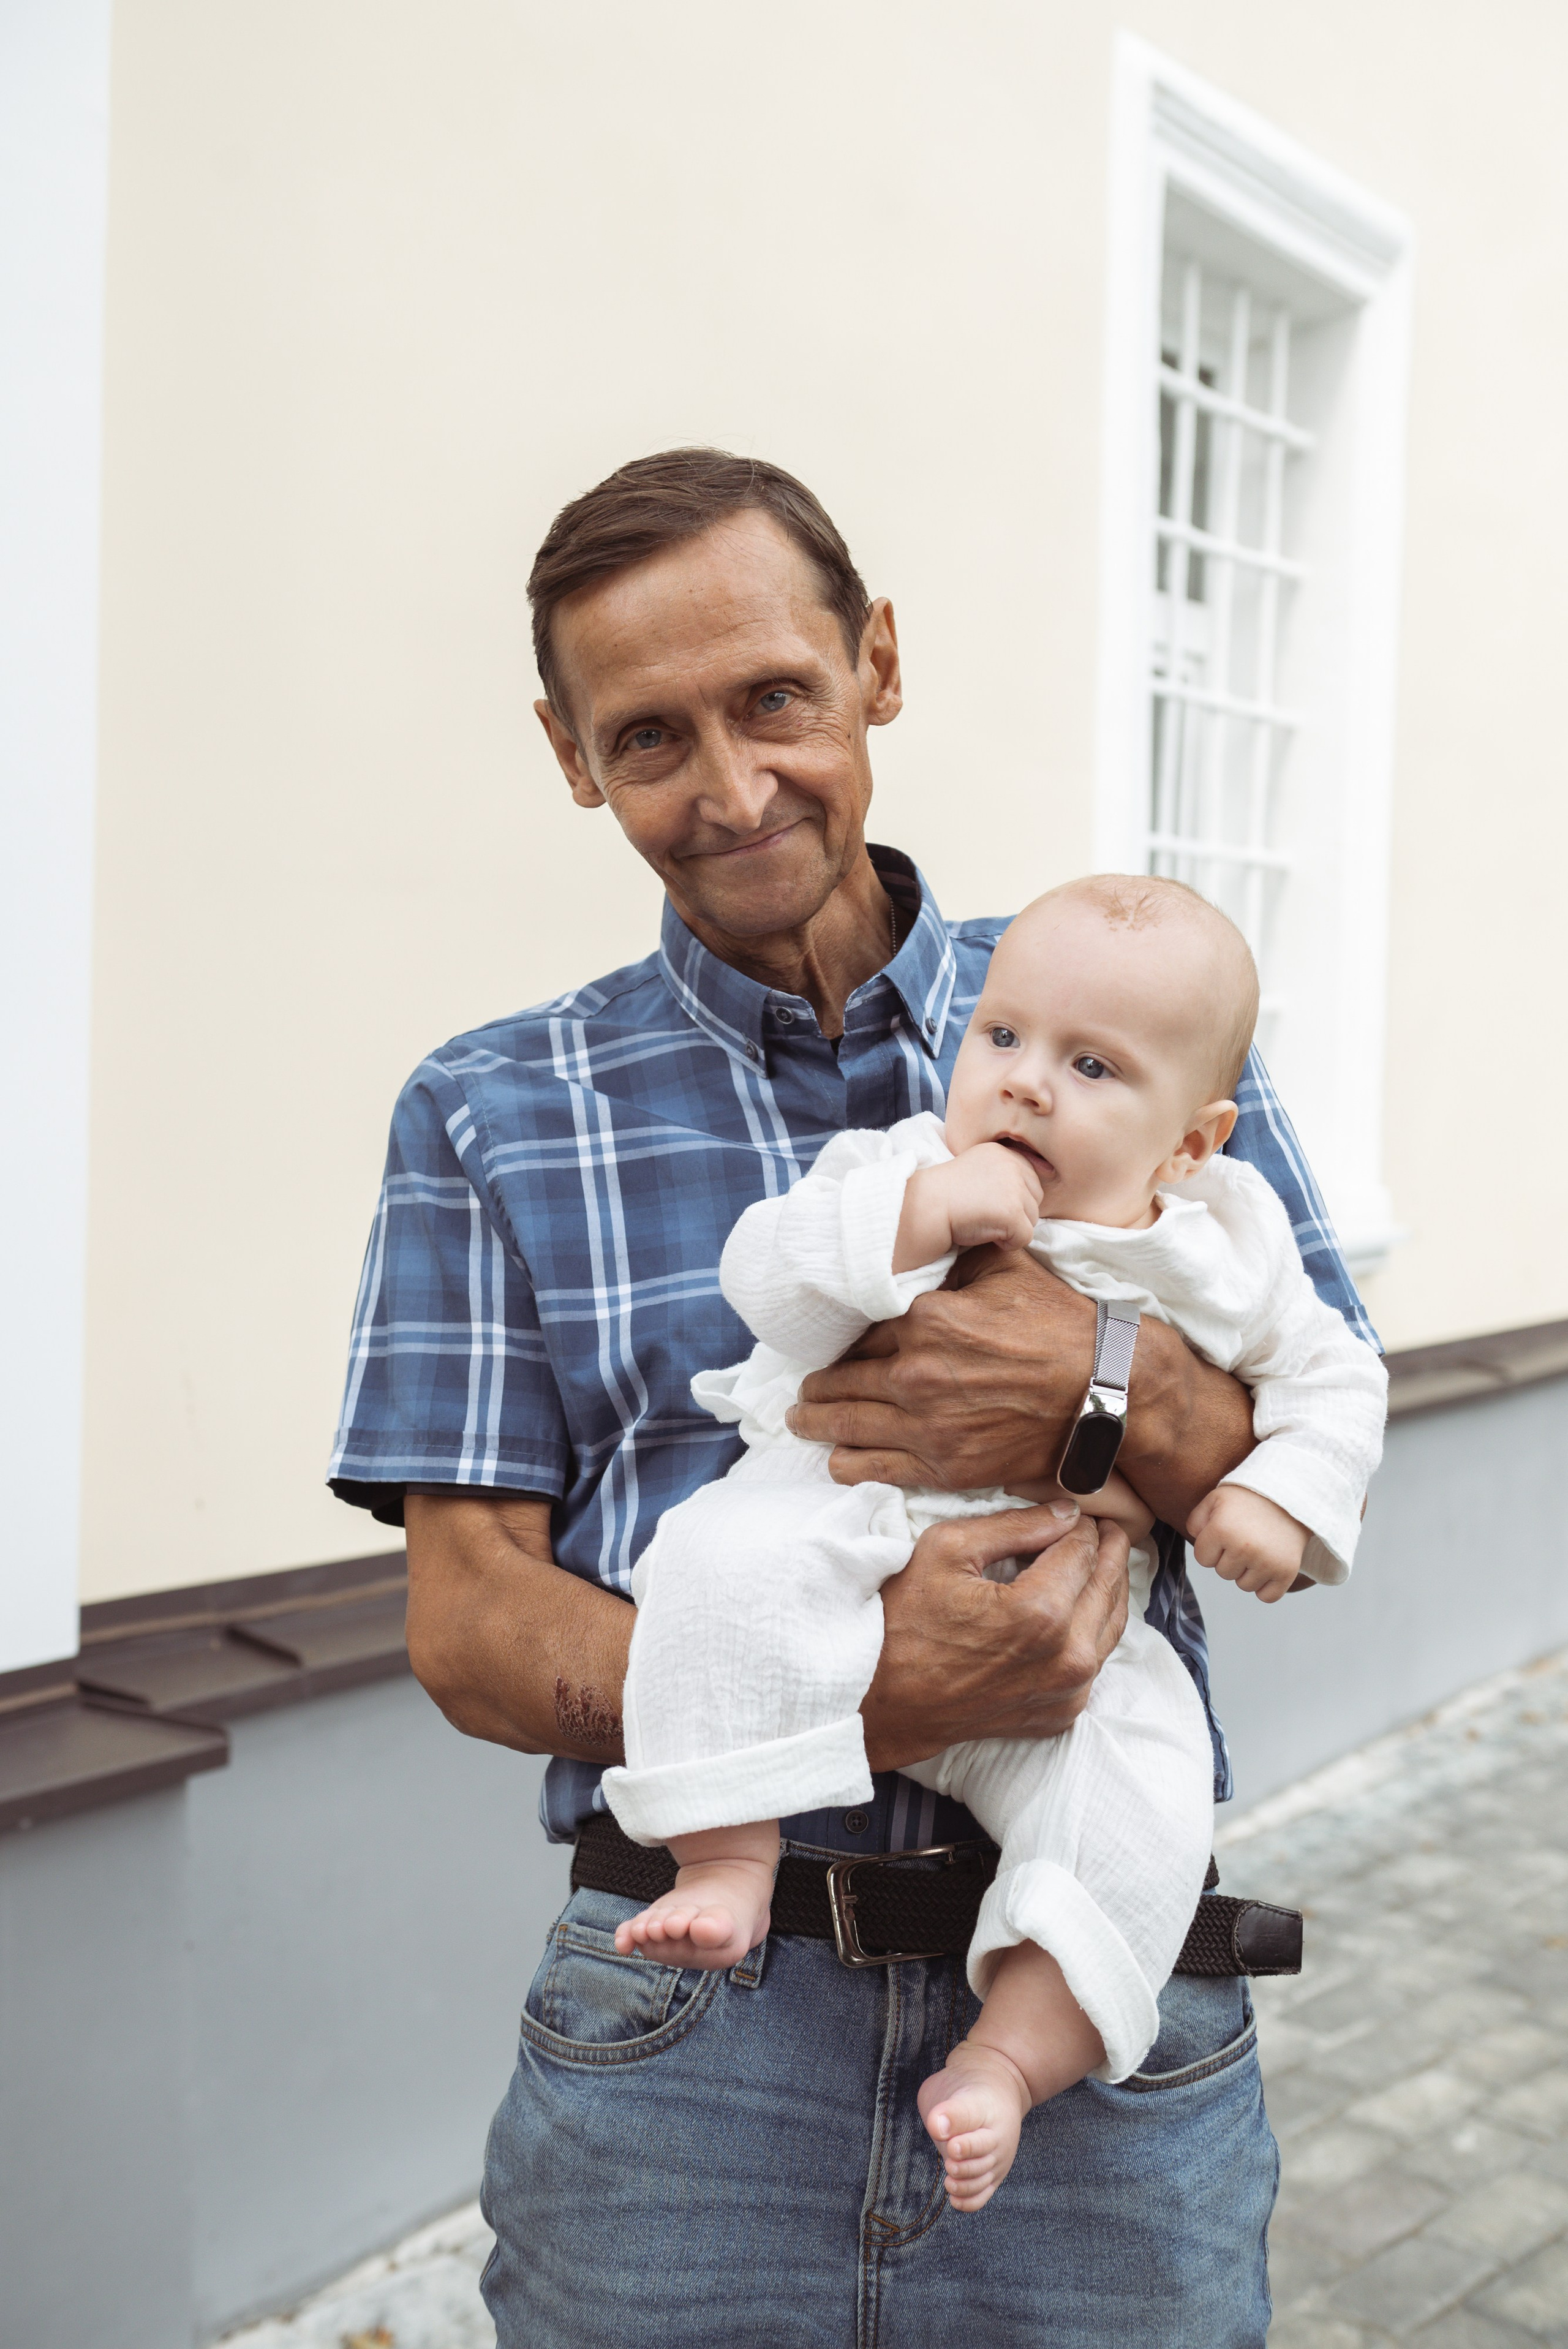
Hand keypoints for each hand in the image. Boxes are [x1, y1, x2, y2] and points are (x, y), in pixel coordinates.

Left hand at [788, 1244, 1256, 1526]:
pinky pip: (874, 1467)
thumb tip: (936, 1231)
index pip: (859, 1333)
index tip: (827, 1347)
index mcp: (924, 1319)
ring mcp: (925, 1424)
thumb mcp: (1004, 1266)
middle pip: (841, 1381)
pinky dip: (846, 1464)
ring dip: (816, 1423)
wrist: (1102, 1389)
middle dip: (816, 1386)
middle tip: (802, 1390)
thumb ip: (958, 1253)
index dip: (841, 1341)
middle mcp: (914, 1373)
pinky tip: (835, 1460)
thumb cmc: (1056, 1323)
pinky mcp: (943, 1465)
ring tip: (802, 1420)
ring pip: (845, 1426)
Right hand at [861, 1503, 1129, 1766]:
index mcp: (1041, 1612)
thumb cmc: (902, 1622)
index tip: (1077, 1511)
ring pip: (1112, 1625)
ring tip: (1100, 1559)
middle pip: (1108, 1585)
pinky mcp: (1061, 1713)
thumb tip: (1066, 1513)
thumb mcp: (948, 1549)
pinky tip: (1080, 1607)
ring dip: (1108, 1586)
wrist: (881, 1701)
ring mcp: (1067, 1691)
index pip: (1083, 1549)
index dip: (1082, 1523)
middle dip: (1108, 1549)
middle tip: (1106, 1526)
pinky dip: (1096, 1629)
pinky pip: (1096, 1661)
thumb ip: (1015, 1525)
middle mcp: (1066, 1657)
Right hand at [897, 1145, 1043, 1270]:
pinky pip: (1025, 1238)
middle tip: (984, 1214)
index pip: (1031, 1180)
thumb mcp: (978, 1168)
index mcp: (1004, 1153)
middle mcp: (1013, 1165)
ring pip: (1032, 1221)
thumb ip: (1006, 1170)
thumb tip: (1048, 1171)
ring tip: (982, 1222)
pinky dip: (1007, 1243)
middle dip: (1015, 1213)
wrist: (925, 1207)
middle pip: (1035, 1200)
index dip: (1012, 1199)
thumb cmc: (946, 1194)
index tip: (987, 1203)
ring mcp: (1015, 1189)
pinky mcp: (1013, 1212)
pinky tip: (985, 1233)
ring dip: (1011, 1229)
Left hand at [1187, 1485, 1306, 1603]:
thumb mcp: (1216, 1498)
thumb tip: (1195, 1540)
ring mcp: (1267, 1562)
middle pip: (1223, 1573)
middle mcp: (1244, 1548)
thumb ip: (1196, 1520)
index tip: (1225, 1532)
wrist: (1291, 1496)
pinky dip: (1266, 1587)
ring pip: (1244, 1585)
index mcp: (1222, 1530)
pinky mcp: (1287, 1572)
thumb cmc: (1249, 1498)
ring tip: (1258, 1548)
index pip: (1203, 1559)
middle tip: (1245, 1537)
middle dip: (1229, 1558)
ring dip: (1248, 1572)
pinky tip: (1268, 1566)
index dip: (1211, 1546)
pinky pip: (1267, 1596)